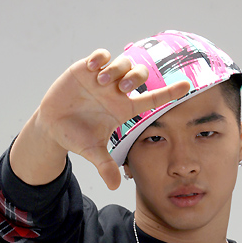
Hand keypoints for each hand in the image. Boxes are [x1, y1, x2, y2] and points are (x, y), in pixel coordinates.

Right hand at [36, 50, 189, 188]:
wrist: (53, 126)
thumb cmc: (77, 137)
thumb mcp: (92, 152)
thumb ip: (105, 166)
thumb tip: (115, 187)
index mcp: (123, 109)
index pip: (152, 99)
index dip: (170, 93)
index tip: (188, 86)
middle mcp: (116, 91)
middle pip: (139, 74)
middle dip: (135, 77)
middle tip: (122, 87)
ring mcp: (102, 79)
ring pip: (122, 63)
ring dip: (116, 70)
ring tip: (101, 82)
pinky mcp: (86, 69)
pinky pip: (101, 55)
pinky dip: (100, 58)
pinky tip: (93, 67)